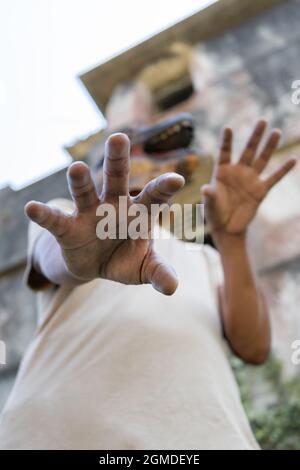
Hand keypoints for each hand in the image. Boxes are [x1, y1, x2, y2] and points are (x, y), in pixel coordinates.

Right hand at [25, 133, 184, 294]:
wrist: (96, 264)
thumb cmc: (126, 258)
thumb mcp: (144, 268)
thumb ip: (159, 272)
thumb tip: (172, 287)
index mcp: (139, 213)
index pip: (154, 197)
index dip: (164, 187)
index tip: (177, 180)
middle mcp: (114, 206)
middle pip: (117, 179)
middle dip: (118, 160)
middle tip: (119, 137)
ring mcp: (89, 214)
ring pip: (85, 192)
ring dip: (80, 181)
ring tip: (77, 168)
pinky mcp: (67, 228)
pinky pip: (54, 221)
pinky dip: (44, 215)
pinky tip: (31, 208)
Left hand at [201, 120, 295, 236]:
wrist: (227, 227)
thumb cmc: (215, 213)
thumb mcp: (210, 204)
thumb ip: (210, 195)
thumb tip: (205, 189)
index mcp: (222, 172)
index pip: (225, 153)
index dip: (226, 141)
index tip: (228, 128)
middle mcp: (238, 172)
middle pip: (248, 150)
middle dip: (255, 136)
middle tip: (262, 120)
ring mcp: (250, 180)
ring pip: (262, 160)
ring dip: (269, 146)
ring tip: (276, 131)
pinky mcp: (260, 190)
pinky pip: (274, 178)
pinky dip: (283, 170)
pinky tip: (293, 159)